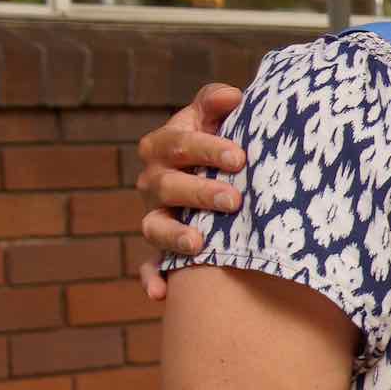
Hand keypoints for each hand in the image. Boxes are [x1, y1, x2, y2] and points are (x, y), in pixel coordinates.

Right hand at [134, 82, 245, 299]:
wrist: (222, 178)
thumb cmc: (223, 145)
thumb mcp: (217, 120)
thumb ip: (217, 104)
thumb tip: (234, 95)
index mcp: (166, 147)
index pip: (176, 142)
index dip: (205, 148)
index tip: (239, 157)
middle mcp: (155, 181)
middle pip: (166, 185)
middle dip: (199, 192)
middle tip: (234, 200)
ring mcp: (156, 215)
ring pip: (155, 225)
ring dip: (174, 235)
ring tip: (199, 244)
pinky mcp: (162, 248)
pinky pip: (150, 265)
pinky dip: (152, 278)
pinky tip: (160, 294)